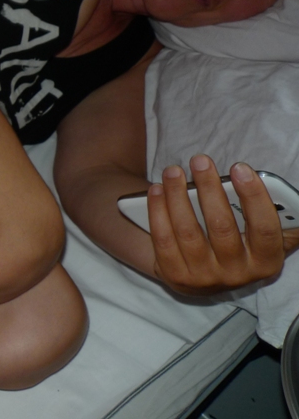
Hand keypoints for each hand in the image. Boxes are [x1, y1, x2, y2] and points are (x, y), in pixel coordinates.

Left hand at [148, 155, 298, 294]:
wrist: (204, 275)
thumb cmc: (237, 243)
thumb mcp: (260, 236)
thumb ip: (271, 216)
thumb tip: (281, 192)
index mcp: (265, 261)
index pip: (264, 228)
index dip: (253, 196)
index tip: (239, 168)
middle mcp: (236, 273)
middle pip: (221, 226)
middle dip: (208, 188)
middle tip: (199, 161)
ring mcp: (204, 278)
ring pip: (187, 231)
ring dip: (177, 195)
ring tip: (173, 171)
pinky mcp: (175, 276)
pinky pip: (163, 239)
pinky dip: (158, 211)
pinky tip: (157, 190)